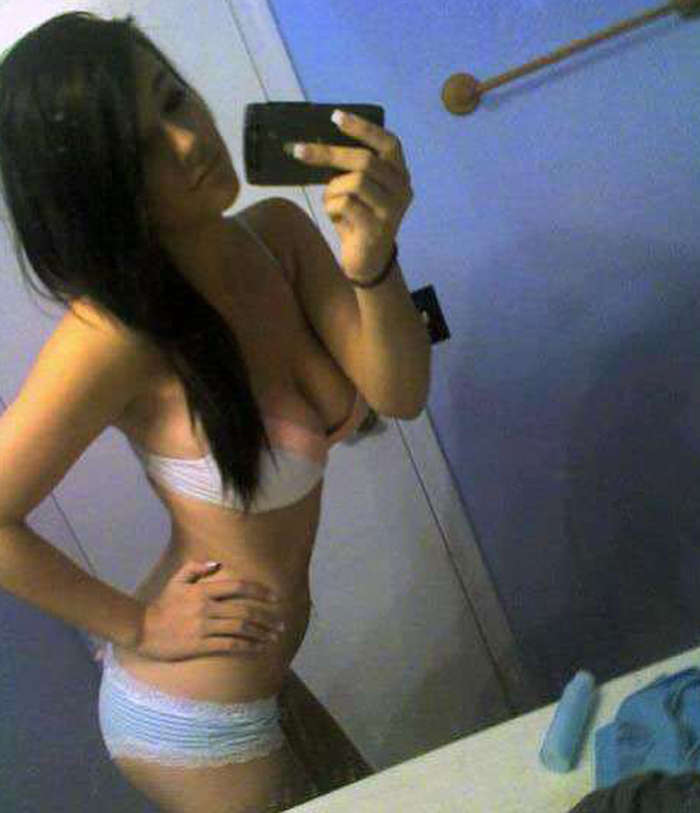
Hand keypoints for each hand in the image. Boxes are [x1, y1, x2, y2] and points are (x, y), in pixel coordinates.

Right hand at [134, 561, 284, 660]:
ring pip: (240, 629)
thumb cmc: (162, 605)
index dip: (260, 591)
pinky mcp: (200, 645)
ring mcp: (204, 628)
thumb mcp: (176, 580)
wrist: (142, 630)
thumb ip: (195, 567)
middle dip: (267, 616)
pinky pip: (230, 645)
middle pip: (244, 610)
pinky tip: (259, 649)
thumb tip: (217, 562)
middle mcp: (206, 608)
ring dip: (261, 632)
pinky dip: (248, 646)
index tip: (275, 597)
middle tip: (282, 621)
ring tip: (275, 636)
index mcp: (203, 590)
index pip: (238, 587)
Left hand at [291, 110, 413, 280]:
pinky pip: (345, 205)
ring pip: (354, 182)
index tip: (335, 117)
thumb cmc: (359, 220)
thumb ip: (350, 169)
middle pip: (365, 160)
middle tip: (299, 151)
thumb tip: (316, 144)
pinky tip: (335, 219)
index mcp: (399, 174)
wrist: (369, 262)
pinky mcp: (377, 229)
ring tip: (331, 203)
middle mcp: (401, 189)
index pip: (388, 142)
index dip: (362, 128)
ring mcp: (391, 210)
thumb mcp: (359, 190)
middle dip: (329, 153)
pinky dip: (331, 209)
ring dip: (332, 190)